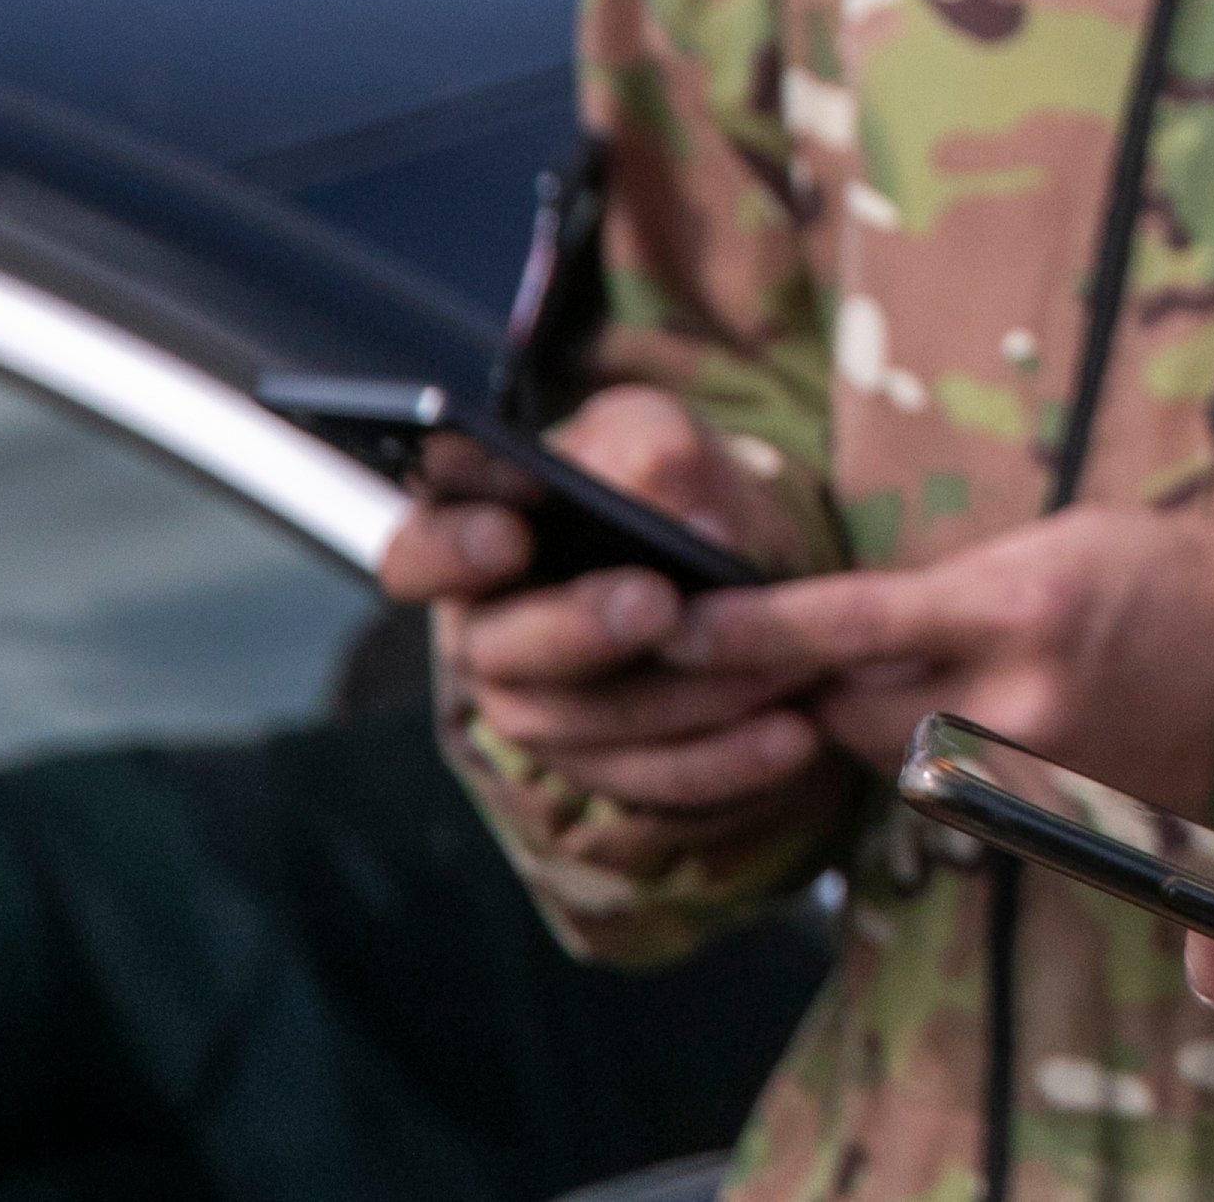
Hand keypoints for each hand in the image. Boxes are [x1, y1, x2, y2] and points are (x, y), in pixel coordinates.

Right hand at [379, 387, 829, 820]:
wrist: (724, 549)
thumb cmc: (661, 478)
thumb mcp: (656, 434)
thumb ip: (654, 454)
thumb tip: (683, 523)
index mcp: (470, 539)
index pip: (420, 553)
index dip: (452, 550)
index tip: (511, 534)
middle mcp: (487, 636)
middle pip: (502, 654)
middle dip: (579, 628)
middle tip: (655, 603)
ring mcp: (539, 711)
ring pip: (589, 724)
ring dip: (685, 697)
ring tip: (775, 664)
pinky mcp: (605, 766)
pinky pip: (655, 780)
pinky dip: (728, 762)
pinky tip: (794, 733)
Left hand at [667, 475, 1213, 812]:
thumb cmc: (1160, 570)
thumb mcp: (1047, 545)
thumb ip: (945, 592)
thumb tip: (842, 629)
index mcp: (1015, 606)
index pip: (844, 624)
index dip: (750, 630)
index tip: (676, 627)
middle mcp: (1020, 697)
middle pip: (848, 712)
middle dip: (816, 684)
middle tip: (801, 650)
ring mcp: (1040, 771)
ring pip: (895, 762)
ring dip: (879, 723)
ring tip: (920, 675)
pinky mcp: (1056, 820)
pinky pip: (955, 798)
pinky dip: (944, 761)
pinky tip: (971, 721)